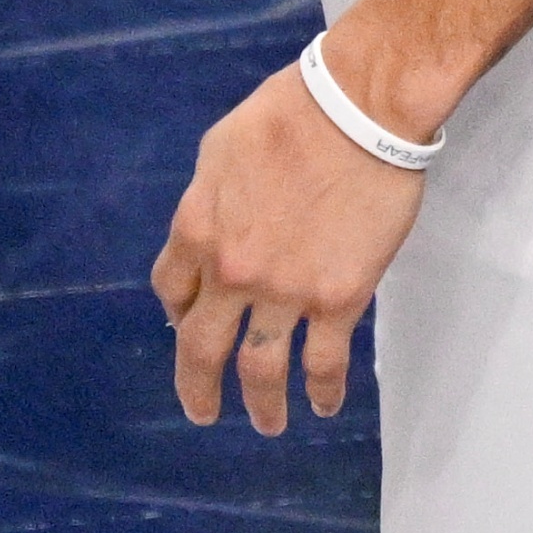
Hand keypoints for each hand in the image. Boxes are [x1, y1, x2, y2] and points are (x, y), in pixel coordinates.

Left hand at [153, 64, 425, 435]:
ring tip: (266, 423)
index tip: (188, 322)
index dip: (179, 312)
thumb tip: (208, 231)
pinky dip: (321, 391)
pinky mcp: (337, 299)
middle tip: (202, 411)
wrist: (359, 109)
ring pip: (259, 369)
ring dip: (260, 405)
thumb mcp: (220, 148)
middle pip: (201, 346)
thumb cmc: (291, 113)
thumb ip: (208, 200)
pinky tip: (323, 405)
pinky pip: (323, 361)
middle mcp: (231, 271)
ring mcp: (284, 290)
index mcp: (196, 228)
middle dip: (197, 386)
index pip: (173, 291)